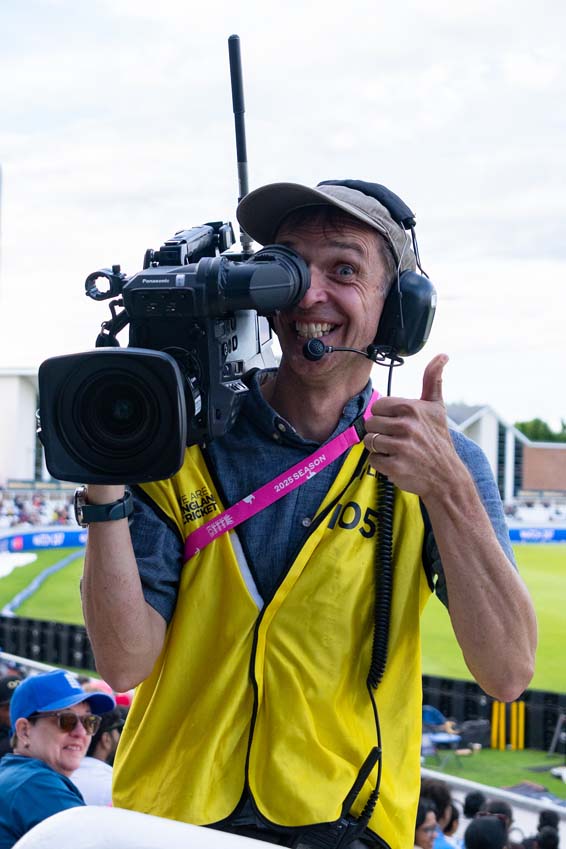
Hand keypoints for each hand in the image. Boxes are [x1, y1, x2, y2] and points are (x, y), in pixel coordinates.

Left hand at [363, 354, 463, 498]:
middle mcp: (406, 426)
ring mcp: (401, 447)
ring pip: (369, 441)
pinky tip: (397, 462)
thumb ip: (433, 380)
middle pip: (370, 424)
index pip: (377, 406)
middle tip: (398, 439)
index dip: (385, 416)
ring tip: (397, 450)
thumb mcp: (437, 407)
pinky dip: (381, 463)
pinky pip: (372, 459)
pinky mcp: (395, 466)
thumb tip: (443, 355)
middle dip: (381, 432)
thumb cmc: (438, 440)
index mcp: (411, 408)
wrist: (447, 476)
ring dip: (380, 448)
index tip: (399, 423)